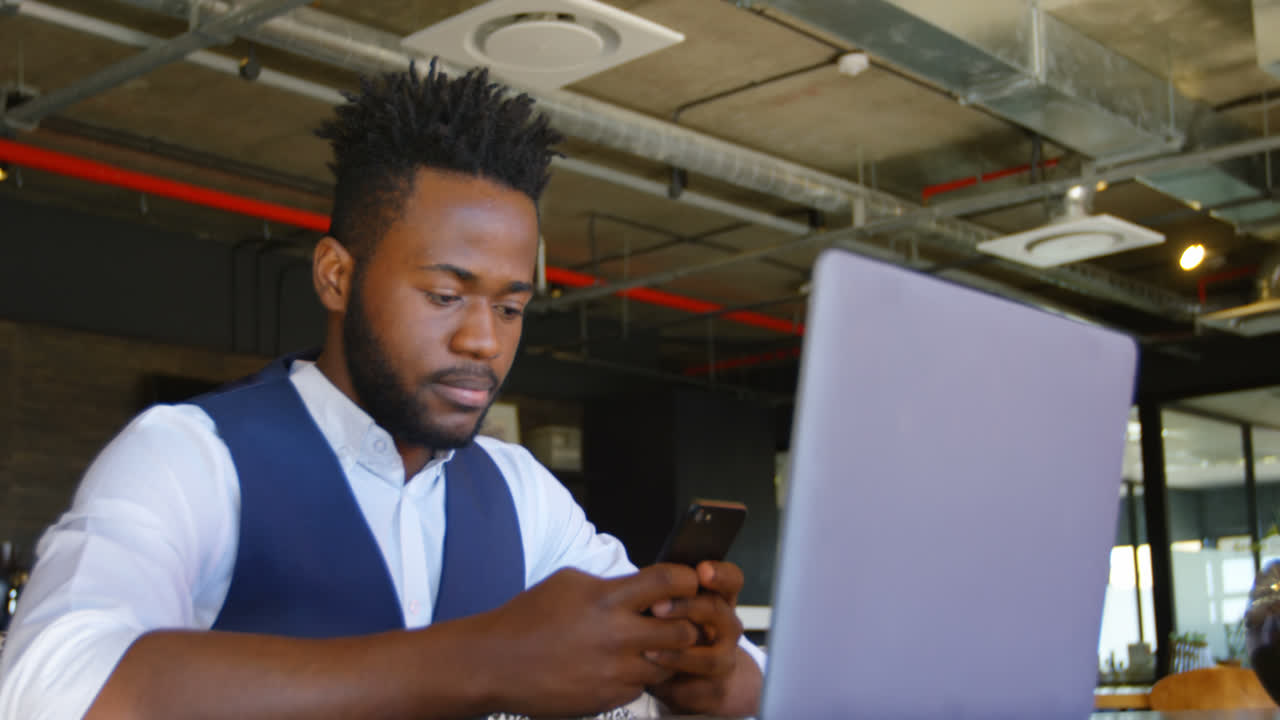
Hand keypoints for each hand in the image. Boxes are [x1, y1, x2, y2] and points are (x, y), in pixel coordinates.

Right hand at [474, 564, 701, 717]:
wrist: (495, 663)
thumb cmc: (528, 617)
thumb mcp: (569, 582)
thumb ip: (611, 583)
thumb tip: (644, 586)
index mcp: (608, 598)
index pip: (670, 583)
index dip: (688, 580)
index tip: (687, 583)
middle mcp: (618, 636)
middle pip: (684, 631)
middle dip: (686, 624)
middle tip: (675, 621)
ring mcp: (615, 671)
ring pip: (669, 665)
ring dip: (665, 655)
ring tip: (647, 646)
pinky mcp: (609, 699)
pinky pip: (643, 687)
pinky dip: (639, 677)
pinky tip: (620, 667)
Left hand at [646, 561, 761, 715]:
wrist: (696, 681)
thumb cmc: (675, 635)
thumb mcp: (669, 610)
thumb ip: (663, 594)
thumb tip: (637, 580)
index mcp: (719, 600)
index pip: (731, 580)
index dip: (721, 574)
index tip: (702, 570)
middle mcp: (727, 628)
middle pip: (718, 612)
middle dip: (687, 607)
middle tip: (657, 606)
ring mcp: (725, 660)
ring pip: (713, 657)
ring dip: (679, 653)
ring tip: (649, 649)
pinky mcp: (715, 689)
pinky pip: (699, 687)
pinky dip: (674, 681)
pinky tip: (654, 675)